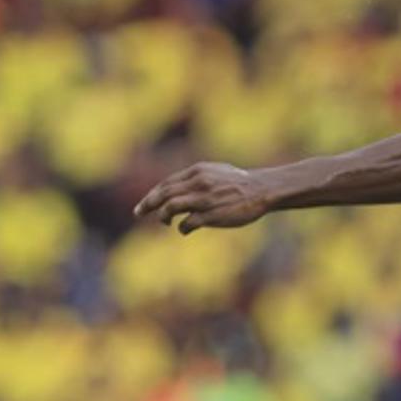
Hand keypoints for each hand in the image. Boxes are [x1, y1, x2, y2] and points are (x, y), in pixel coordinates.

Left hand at [133, 163, 276, 234]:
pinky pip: (187, 223)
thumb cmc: (241, 183)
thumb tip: (180, 188)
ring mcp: (204, 199)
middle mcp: (197, 183)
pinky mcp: (211, 215)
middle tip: (138, 212)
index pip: (167, 183)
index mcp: (197, 171)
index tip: (144, 204)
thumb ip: (197, 178)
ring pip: (170, 207)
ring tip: (165, 222)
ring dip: (163, 216)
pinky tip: (185, 230)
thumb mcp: (216, 172)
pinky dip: (182, 228)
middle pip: (163, 194)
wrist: (262, 190)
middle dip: (147, 204)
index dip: (152, 194)